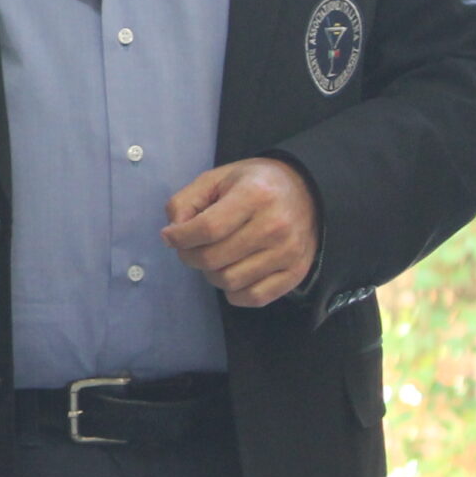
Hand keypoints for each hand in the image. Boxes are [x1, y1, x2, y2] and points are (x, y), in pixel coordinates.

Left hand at [161, 157, 319, 307]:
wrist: (305, 191)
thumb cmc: (253, 184)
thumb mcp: (215, 179)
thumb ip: (185, 202)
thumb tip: (172, 234)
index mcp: (254, 195)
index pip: (207, 229)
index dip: (180, 238)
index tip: (170, 236)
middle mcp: (275, 226)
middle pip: (214, 259)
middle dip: (190, 256)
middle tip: (189, 247)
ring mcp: (288, 253)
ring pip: (230, 281)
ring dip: (210, 274)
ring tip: (213, 257)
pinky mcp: (296, 273)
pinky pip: (254, 298)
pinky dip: (233, 292)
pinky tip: (232, 272)